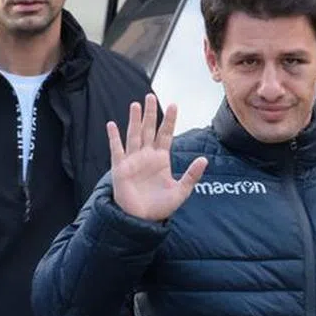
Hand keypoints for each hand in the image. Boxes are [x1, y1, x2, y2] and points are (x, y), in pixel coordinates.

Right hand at [108, 94, 206, 221]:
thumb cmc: (159, 206)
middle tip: (151, 96)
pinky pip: (116, 150)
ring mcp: (132, 161)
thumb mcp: (181, 191)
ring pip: (134, 135)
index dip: (169, 120)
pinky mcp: (120, 168)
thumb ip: (191, 175)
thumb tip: (204, 160)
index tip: (174, 105)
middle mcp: (146, 156)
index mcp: (161, 159)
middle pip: (149, 130)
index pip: (166, 134)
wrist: (141, 220)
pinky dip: (114, 138)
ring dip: (134, 120)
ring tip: (136, 104)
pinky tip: (112, 125)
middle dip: (150, 113)